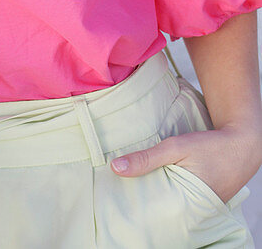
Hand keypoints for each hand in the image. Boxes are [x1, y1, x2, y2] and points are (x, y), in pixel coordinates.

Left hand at [110, 125, 261, 203]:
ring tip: (136, 191)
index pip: (157, 215)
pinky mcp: (204, 199)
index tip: (120, 203)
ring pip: (172, 206)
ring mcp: (201, 207)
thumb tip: (115, 167)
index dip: (139, 209)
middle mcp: (196, 211)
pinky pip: (183, 200)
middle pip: (164, 212)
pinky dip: (171, 193)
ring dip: (158, 198)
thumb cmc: (210, 146)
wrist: (242, 144)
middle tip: (123, 197)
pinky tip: (157, 185)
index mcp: (189, 205)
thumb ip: (147, 158)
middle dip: (146, 205)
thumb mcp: (175, 148)